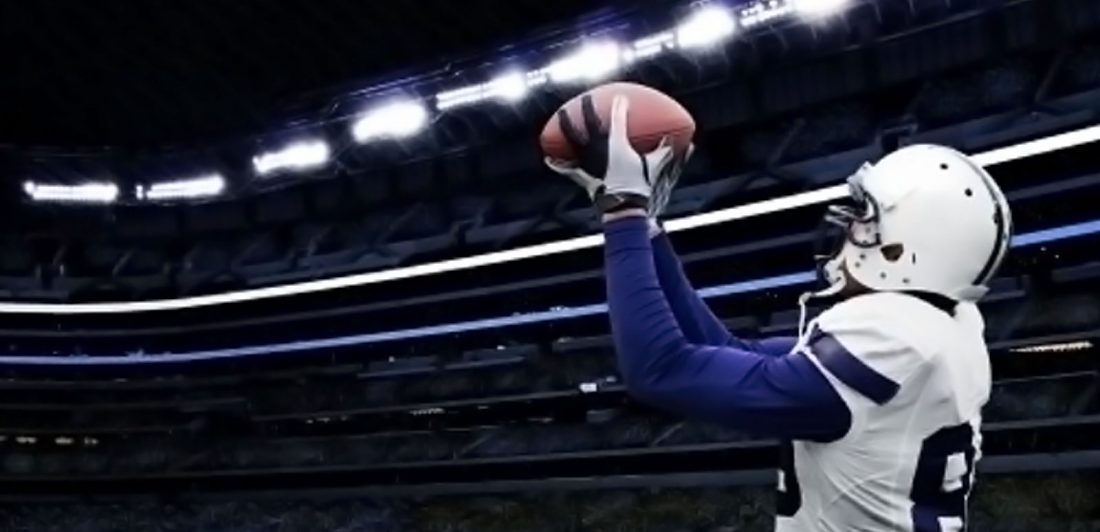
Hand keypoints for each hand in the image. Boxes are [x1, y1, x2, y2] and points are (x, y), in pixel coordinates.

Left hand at [545, 95, 689, 214]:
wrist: (624, 207)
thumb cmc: (640, 186)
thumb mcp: (655, 167)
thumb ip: (665, 152)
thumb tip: (686, 143)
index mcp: (616, 144)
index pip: (618, 119)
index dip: (620, 106)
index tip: (621, 98)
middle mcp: (599, 149)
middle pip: (588, 123)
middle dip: (585, 108)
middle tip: (583, 99)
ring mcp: (589, 162)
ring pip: (572, 140)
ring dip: (566, 127)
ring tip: (559, 116)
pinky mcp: (583, 176)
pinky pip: (568, 168)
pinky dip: (558, 163)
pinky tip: (548, 158)